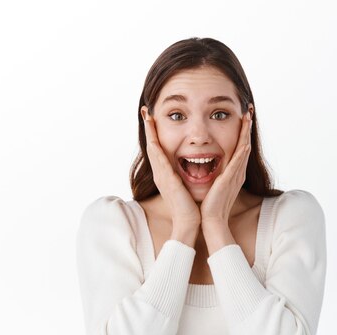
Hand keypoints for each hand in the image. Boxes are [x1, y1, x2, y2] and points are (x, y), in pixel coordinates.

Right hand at [141, 106, 200, 232]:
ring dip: (149, 130)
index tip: (152, 119)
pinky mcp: (165, 177)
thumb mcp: (186, 187)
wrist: (189, 222)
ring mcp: (161, 175)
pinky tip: (153, 131)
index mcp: (165, 175)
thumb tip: (190, 170)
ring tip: (147, 114)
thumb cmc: (190, 207)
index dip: (154, 134)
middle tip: (145, 110)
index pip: (158, 150)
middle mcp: (160, 173)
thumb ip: (185, 177)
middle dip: (148, 128)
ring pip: (152, 147)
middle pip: (151, 145)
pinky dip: (154, 142)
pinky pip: (157, 155)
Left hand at [200, 110, 252, 228]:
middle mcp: (237, 172)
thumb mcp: (214, 184)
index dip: (242, 132)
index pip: (239, 147)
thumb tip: (207, 163)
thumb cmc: (209, 205)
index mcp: (233, 173)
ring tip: (247, 118)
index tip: (242, 117)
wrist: (211, 220)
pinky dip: (241, 152)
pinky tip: (244, 142)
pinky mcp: (229, 181)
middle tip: (248, 110)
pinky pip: (238, 164)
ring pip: (244, 150)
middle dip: (247, 128)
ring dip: (246, 133)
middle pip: (245, 145)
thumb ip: (215, 173)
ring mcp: (235, 176)